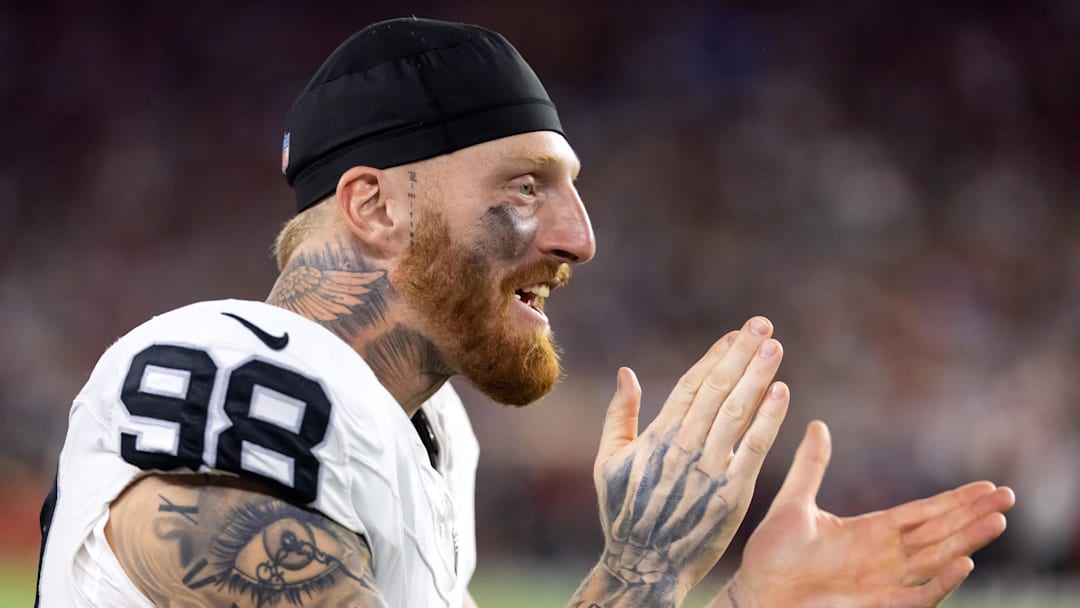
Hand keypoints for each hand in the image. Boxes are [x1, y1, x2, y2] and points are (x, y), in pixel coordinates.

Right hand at [572, 317, 790, 605]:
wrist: (643, 565)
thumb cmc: (623, 513)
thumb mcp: (609, 461)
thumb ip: (619, 415)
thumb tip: (626, 372)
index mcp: (656, 436)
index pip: (692, 385)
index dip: (715, 356)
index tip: (735, 334)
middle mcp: (684, 447)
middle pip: (717, 389)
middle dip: (741, 354)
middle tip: (762, 325)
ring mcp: (708, 469)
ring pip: (737, 411)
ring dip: (757, 376)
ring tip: (774, 347)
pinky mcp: (731, 493)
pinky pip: (754, 449)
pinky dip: (768, 420)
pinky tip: (781, 393)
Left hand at [722, 421, 1015, 607]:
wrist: (756, 595)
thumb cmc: (771, 555)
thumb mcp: (793, 503)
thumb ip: (810, 467)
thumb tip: (818, 425)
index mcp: (870, 531)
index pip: (923, 513)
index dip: (954, 500)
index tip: (986, 486)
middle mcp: (884, 556)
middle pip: (939, 533)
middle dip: (972, 516)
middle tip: (1008, 498)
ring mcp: (882, 582)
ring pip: (936, 560)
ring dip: (966, 542)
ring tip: (996, 523)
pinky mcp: (874, 605)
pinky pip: (916, 596)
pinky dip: (940, 582)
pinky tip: (963, 564)